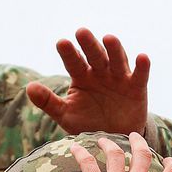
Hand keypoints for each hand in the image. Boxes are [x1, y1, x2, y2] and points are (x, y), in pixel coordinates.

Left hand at [27, 28, 148, 135]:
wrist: (112, 139)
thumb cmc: (87, 123)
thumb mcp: (65, 114)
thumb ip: (48, 102)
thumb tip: (29, 88)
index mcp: (81, 76)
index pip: (74, 62)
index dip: (69, 53)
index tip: (62, 43)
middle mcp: (100, 72)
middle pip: (94, 55)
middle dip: (89, 44)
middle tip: (81, 32)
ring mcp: (119, 77)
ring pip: (116, 59)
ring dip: (114, 49)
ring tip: (109, 38)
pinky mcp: (136, 87)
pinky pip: (139, 75)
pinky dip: (142, 66)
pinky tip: (142, 57)